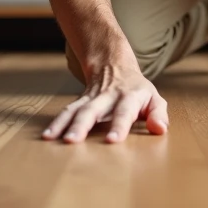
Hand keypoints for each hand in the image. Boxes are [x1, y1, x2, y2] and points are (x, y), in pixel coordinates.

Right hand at [42, 62, 168, 143]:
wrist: (115, 65)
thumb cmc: (138, 91)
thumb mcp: (154, 99)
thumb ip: (158, 114)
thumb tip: (159, 130)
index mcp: (128, 97)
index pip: (123, 112)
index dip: (118, 125)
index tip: (112, 140)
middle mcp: (107, 97)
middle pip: (92, 111)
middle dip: (82, 126)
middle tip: (72, 141)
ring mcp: (91, 99)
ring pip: (76, 110)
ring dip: (64, 124)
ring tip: (54, 139)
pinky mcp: (79, 102)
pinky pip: (66, 112)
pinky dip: (56, 123)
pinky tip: (47, 136)